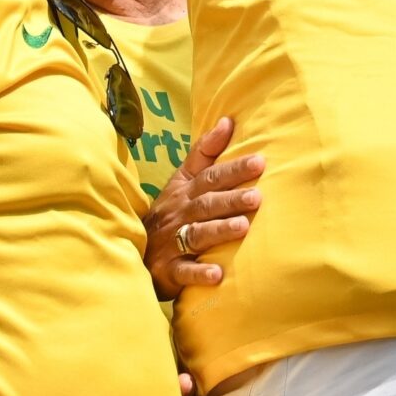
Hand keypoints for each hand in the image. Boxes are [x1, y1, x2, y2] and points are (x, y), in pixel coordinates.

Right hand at [145, 116, 264, 297]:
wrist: (136, 250)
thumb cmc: (168, 212)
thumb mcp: (181, 179)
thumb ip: (205, 152)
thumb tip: (228, 121)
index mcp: (185, 191)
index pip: (210, 176)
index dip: (233, 168)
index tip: (260, 161)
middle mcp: (181, 214)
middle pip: (206, 204)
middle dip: (231, 199)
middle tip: (257, 197)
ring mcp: (174, 242)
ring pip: (197, 234)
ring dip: (219, 230)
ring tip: (242, 227)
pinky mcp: (170, 270)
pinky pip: (185, 272)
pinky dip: (200, 273)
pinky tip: (218, 274)